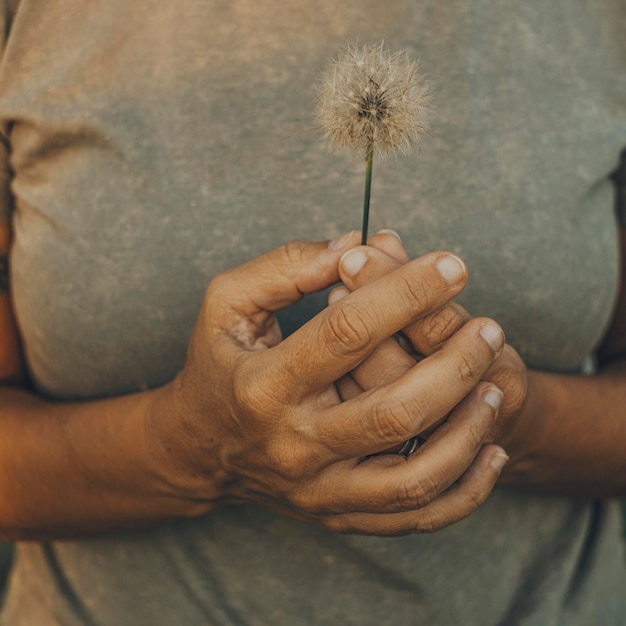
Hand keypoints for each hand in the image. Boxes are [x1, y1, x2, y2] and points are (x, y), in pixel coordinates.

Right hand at [147, 234, 508, 534]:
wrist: (198, 449)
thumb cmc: (218, 364)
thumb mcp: (227, 302)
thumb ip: (284, 266)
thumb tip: (355, 244)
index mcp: (263, 384)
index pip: (348, 333)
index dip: (406, 292)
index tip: (451, 264)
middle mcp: (293, 445)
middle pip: (394, 411)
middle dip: (455, 364)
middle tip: (489, 327)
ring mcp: (319, 490)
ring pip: (415, 478)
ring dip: (469, 431)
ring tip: (494, 385)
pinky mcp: (337, 515)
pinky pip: (415, 518)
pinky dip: (466, 492)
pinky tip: (492, 450)